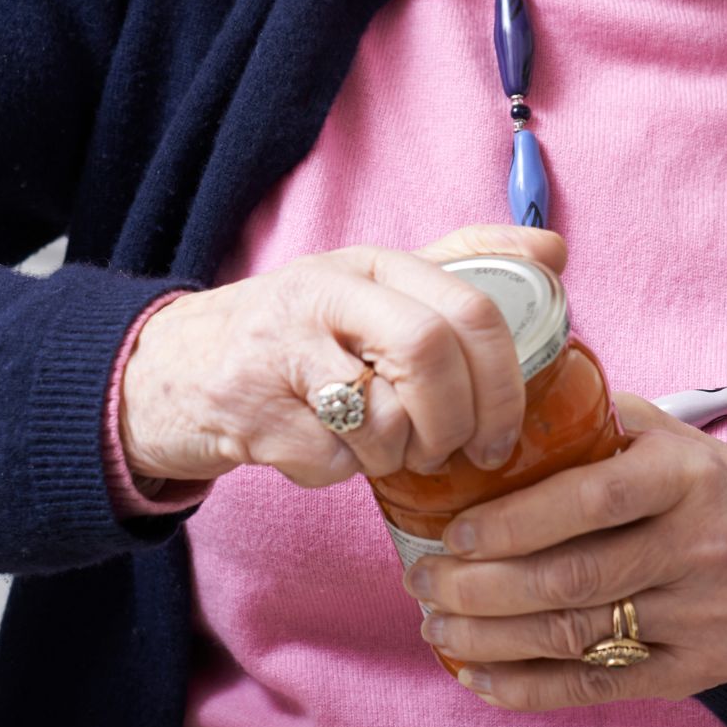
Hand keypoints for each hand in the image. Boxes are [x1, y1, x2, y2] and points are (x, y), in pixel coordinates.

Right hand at [119, 226, 565, 487]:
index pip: (471, 307)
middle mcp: (325, 294)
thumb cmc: (298, 335)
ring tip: (384, 450)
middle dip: (457, 420)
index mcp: (371, 265)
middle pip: (430, 352)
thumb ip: (463, 268)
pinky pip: (332, 461)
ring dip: (398, 455)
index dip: (505, 380)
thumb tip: (554, 252)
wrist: (172, 369)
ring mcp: (280, 350)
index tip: (505, 430)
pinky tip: (325, 453)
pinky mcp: (248, 411)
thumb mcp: (376, 288)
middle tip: (454, 452)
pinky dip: (344, 473)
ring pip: (383, 417)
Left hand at [403, 394, 726, 709]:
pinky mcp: (702, 666)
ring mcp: (706, 612)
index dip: (514, 521)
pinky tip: (480, 676)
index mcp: (687, 475)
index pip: (593, 499)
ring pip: (576, 636)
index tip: (451, 534)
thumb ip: (585, 425)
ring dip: (490, 638)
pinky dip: (528, 687)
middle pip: (573, 578)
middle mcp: (703, 545)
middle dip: (480, 588)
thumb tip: (480, 424)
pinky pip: (599, 686)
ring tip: (438, 627)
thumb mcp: (658, 435)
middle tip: (423, 584)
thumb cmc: (692, 485)